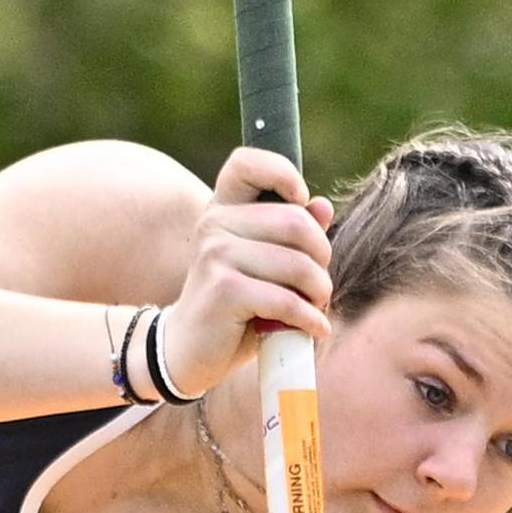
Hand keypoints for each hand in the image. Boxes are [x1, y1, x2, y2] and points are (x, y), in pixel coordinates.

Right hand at [158, 145, 334, 398]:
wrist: (189, 350)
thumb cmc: (235, 304)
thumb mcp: (263, 264)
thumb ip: (291, 234)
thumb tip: (322, 206)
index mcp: (223, 208)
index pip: (249, 162)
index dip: (283, 173)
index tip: (301, 200)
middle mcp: (215, 223)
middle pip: (297, 222)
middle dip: (321, 257)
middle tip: (317, 282)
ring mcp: (216, 254)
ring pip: (297, 265)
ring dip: (319, 292)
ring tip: (315, 307)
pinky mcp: (223, 290)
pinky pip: (285, 299)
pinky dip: (309, 318)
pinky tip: (314, 328)